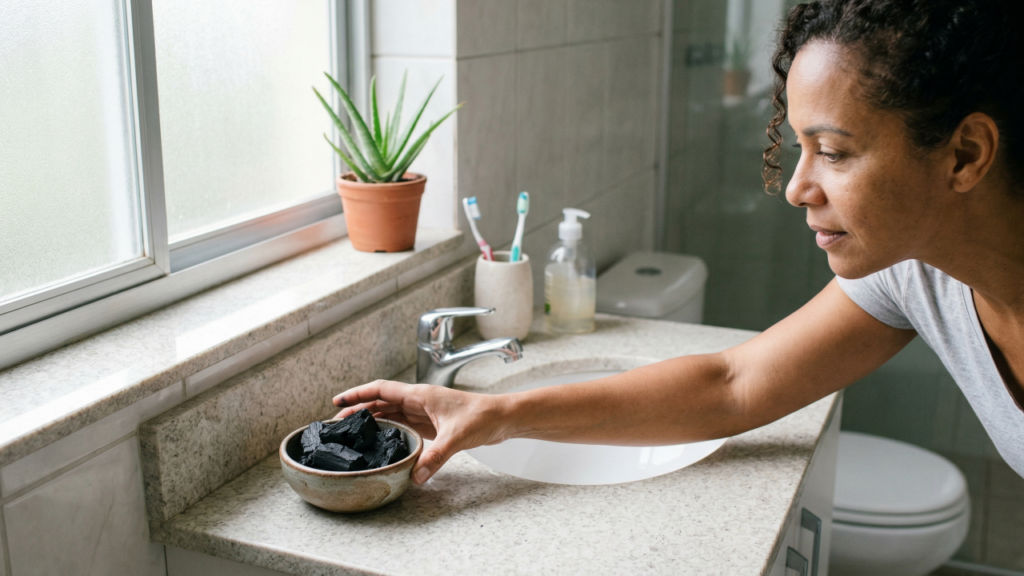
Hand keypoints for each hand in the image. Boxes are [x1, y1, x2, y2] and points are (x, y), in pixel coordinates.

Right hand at [333, 380, 509, 483]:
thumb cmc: (483, 416)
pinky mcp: (431, 424)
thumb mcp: (456, 437)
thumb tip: (416, 475)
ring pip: (390, 412)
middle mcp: (419, 401)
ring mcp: (424, 412)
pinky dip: (388, 428)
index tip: (338, 401)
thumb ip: (436, 457)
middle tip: (338, 424)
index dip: (358, 394)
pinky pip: (403, 423)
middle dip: (358, 409)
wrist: (502, 418)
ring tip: (352, 431)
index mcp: (420, 395)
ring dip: (371, 418)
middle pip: (381, 401)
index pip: (381, 390)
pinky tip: (380, 438)